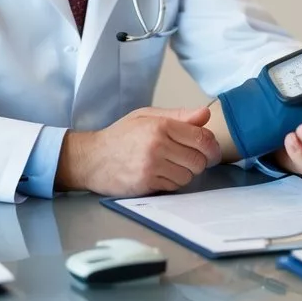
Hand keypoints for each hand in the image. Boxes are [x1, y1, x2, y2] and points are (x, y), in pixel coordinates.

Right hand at [57, 106, 221, 195]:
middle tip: (190, 159)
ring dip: (185, 173)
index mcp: (160, 125)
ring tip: (171, 166)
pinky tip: (161, 175)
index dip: (211, 146)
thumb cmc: (120, 136)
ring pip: (189, 175)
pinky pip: (174, 186)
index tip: (210, 150)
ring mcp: (152, 166)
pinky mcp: (146, 184)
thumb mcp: (147, 116)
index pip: (202, 137)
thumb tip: (206, 114)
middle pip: (199, 159)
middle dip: (199, 161)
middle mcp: (158, 145)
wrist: (91, 158)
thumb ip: (179, 116)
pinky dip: (172, 182)